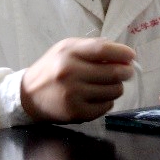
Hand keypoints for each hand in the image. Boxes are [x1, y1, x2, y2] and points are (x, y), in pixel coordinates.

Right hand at [21, 37, 135, 122]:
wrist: (28, 95)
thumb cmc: (51, 68)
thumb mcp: (65, 49)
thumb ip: (91, 46)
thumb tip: (121, 53)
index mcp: (68, 53)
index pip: (102, 51)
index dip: (121, 53)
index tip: (131, 56)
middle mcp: (70, 73)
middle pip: (113, 72)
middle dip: (126, 72)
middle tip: (127, 71)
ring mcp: (73, 95)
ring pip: (113, 91)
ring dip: (116, 87)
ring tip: (108, 84)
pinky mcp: (76, 113)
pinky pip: (106, 106)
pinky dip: (107, 101)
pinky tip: (98, 96)